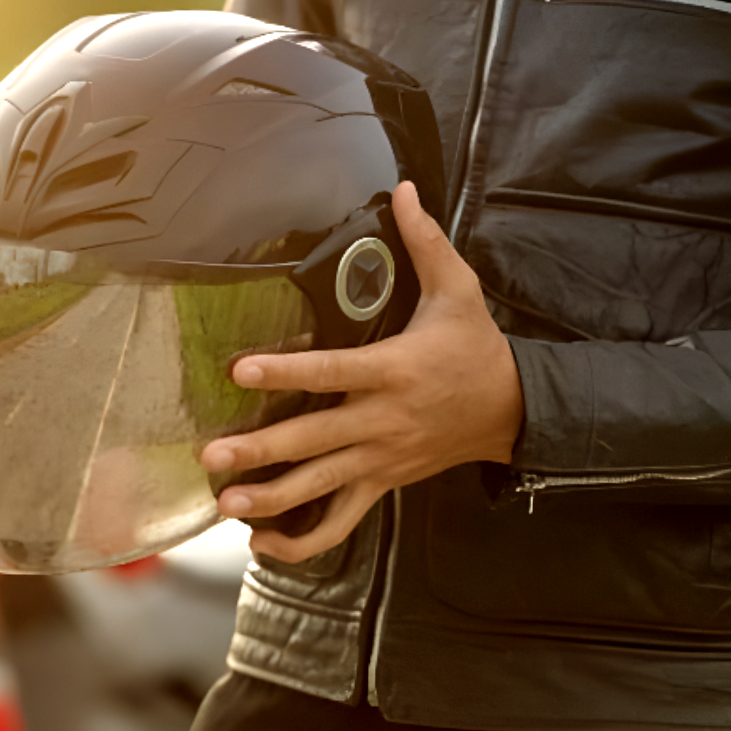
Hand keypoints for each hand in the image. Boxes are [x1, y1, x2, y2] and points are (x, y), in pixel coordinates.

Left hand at [199, 181, 523, 563]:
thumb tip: (405, 188)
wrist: (518, 411)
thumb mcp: (459, 291)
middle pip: (313, 440)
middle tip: (211, 455)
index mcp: (393, 372)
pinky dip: (302, 541)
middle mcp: (381, 421)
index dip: (285, 371)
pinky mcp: (382, 486)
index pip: (331, 372)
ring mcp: (380, 460)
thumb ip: (425, 241)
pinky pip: (340, 524)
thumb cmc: (477, 348)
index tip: (240, 370)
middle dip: (260, 451)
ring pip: (320, 488)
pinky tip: (262, 542)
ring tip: (225, 504)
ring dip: (271, 501)